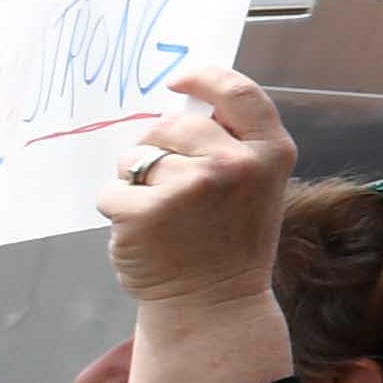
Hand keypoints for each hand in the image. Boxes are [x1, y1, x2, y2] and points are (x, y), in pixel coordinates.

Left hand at [95, 67, 297, 316]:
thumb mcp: (256, 184)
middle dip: (159, 148)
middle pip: (171, 125)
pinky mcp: (146, 209)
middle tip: (172, 187)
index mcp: (269, 152)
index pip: (237, 92)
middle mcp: (235, 163)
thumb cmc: (229, 240)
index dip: (203, 78)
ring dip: (135, 181)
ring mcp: (190, 186)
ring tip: (162, 214)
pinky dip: (118, 208)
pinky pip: (112, 189)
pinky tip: (143, 231)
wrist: (213, 305)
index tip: (177, 80)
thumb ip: (232, 144)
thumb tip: (181, 103)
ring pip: (136, 157)